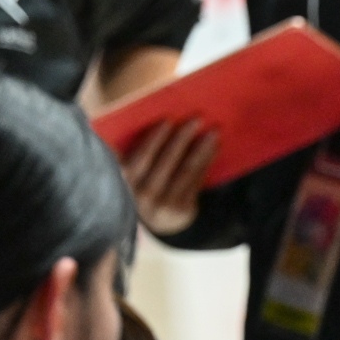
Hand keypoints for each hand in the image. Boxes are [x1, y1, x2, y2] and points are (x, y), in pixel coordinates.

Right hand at [120, 118, 218, 235]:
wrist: (156, 221)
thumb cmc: (143, 182)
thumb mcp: (133, 171)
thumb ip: (136, 152)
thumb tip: (160, 118)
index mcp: (125, 179)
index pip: (142, 156)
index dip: (155, 138)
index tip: (168, 119)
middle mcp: (142, 194)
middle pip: (167, 160)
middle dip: (182, 137)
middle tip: (197, 118)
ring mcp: (163, 203)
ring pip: (186, 170)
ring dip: (201, 148)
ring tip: (213, 131)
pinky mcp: (182, 209)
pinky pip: (196, 180)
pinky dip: (206, 161)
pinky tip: (214, 147)